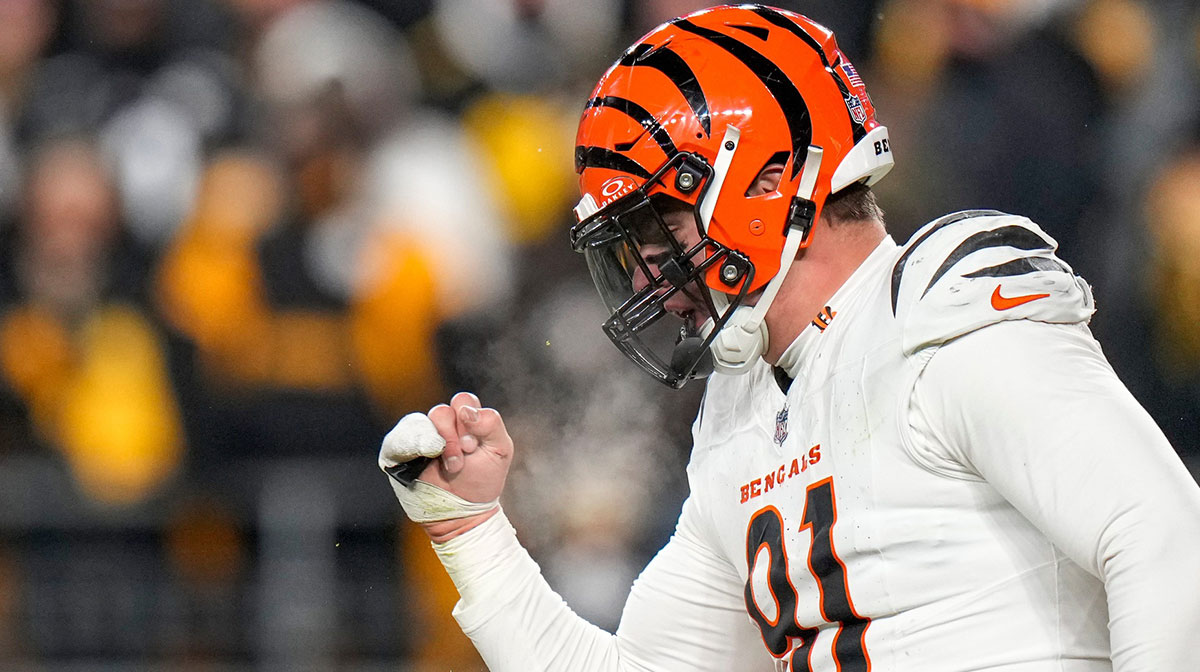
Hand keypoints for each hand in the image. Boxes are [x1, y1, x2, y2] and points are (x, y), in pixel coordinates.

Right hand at [380, 392, 513, 540]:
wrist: (463, 513)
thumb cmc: (483, 479)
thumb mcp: (500, 450)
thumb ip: (491, 424)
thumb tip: (466, 411)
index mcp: (465, 419)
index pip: (462, 401)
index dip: (469, 420)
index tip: (473, 446)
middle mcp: (441, 425)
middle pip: (441, 412)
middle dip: (453, 436)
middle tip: (461, 458)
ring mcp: (419, 439)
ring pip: (419, 424)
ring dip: (436, 447)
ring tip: (450, 468)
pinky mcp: (400, 454)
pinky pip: (397, 440)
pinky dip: (411, 447)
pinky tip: (425, 458)